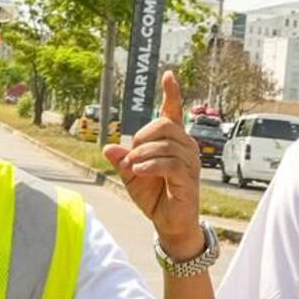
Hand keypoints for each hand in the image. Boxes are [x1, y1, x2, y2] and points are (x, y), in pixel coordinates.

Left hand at [103, 72, 202, 257]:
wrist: (168, 223)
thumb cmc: (155, 197)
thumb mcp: (132, 177)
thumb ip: (122, 161)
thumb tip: (108, 148)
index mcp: (173, 142)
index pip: (174, 112)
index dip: (172, 93)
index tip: (169, 74)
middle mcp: (186, 147)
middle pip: (164, 125)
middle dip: (142, 137)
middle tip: (132, 156)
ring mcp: (190, 162)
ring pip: (165, 144)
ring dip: (142, 155)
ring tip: (134, 168)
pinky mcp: (189, 177)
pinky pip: (168, 163)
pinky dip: (149, 166)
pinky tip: (140, 172)